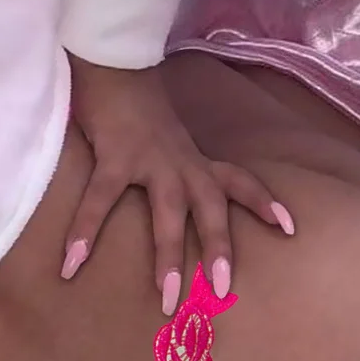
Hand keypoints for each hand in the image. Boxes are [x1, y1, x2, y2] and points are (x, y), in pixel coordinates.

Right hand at [62, 58, 294, 314]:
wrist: (115, 63)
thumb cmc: (140, 113)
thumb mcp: (170, 144)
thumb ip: (176, 172)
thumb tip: (177, 208)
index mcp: (195, 161)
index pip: (238, 181)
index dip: (263, 203)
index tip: (288, 228)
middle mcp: (182, 163)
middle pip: (211, 208)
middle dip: (219, 248)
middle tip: (222, 289)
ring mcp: (151, 160)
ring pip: (168, 214)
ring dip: (169, 256)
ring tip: (164, 297)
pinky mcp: (115, 156)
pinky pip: (100, 200)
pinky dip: (85, 233)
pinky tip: (71, 264)